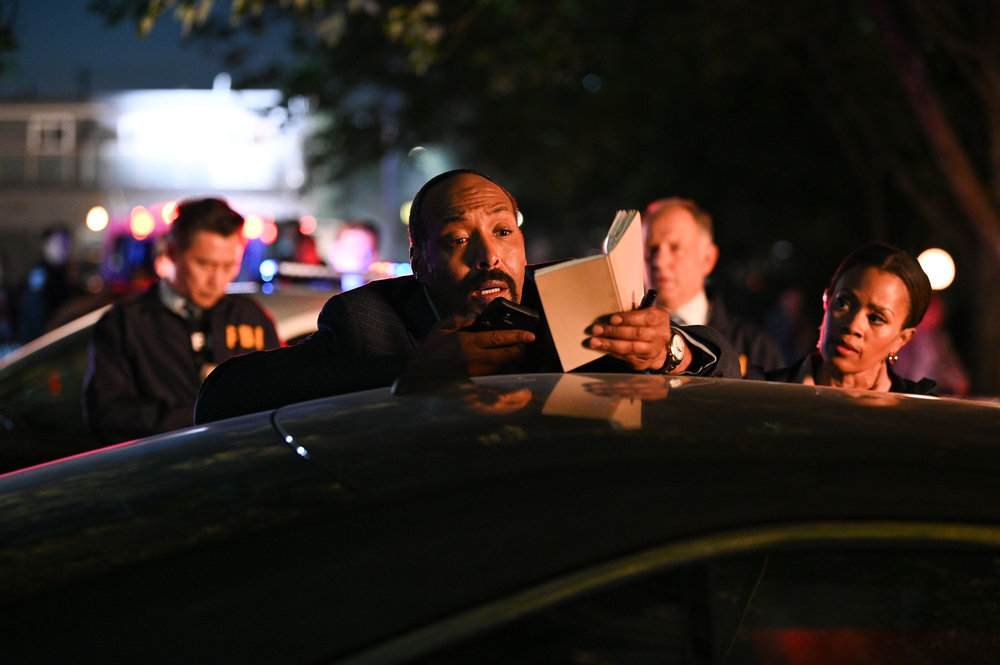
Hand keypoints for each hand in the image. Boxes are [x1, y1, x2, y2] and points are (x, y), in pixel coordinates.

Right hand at [409, 314, 535, 376]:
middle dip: (517, 349)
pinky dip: (499, 368)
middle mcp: (474, 359)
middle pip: (507, 355)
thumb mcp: (442, 328)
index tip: (530, 335)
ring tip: (507, 351)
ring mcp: (476, 373)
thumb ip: (461, 318)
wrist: (420, 375)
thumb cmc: (430, 350)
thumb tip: (479, 315)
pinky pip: (495, 375)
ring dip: (509, 359)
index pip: (499, 338)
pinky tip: (495, 362)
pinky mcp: (475, 384)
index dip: (517, 336)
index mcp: (467, 342)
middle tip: (519, 343)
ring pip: (504, 366)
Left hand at [587, 305, 687, 371]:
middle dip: (614, 331)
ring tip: (594, 341)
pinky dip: (611, 352)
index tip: (612, 319)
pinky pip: (625, 357)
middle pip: (636, 333)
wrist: (658, 345)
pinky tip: (601, 348)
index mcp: (660, 318)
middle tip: (597, 329)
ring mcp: (652, 350)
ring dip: (609, 344)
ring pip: (629, 347)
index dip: (627, 319)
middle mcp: (659, 334)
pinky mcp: (643, 361)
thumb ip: (634, 309)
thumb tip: (612, 308)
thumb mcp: (646, 312)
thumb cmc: (647, 323)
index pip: (645, 318)